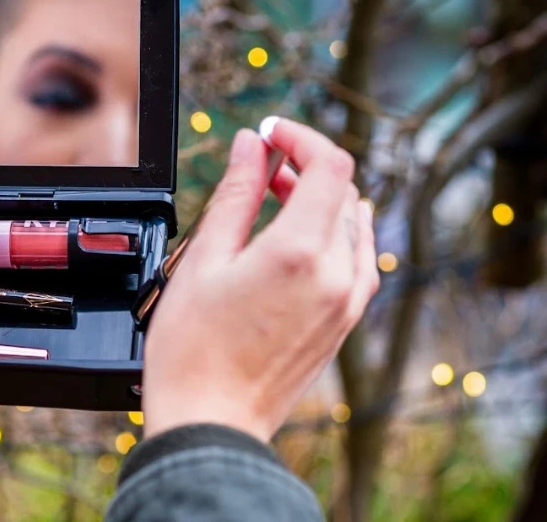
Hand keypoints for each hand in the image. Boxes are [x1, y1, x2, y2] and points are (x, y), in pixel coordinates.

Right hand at [142, 118, 378, 441]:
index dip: (301, 136)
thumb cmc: (194, 349)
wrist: (212, 420)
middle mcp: (336, 274)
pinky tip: (304, 237)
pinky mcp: (345, 322)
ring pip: (353, 224)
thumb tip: (250, 146)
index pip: (329, 165)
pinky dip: (336, 233)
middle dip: (306, 165)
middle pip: (343, 191)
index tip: (271, 132)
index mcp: (299, 252)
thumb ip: (235, 193)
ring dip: (321, 198)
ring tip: (278, 196)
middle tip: (265, 164)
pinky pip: (357, 260)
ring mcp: (347, 302)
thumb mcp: (205, 258)